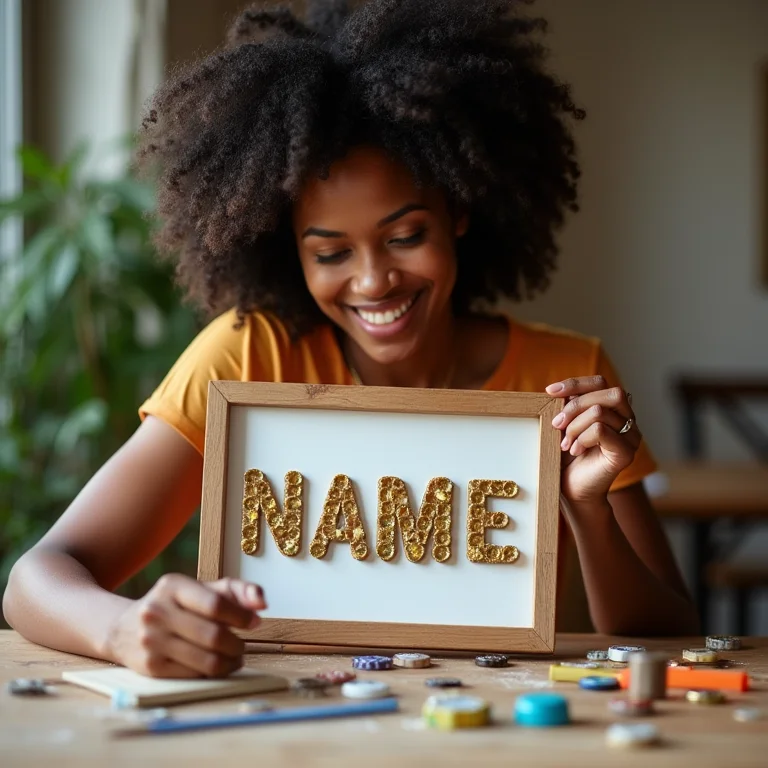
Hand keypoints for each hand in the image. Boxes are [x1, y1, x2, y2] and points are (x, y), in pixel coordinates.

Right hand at [106, 574, 266, 677]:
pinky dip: (213, 673)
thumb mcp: (201, 589)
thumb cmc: (175, 606)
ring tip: (234, 657)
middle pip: (213, 636)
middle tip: (243, 645)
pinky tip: (216, 665)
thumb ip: (236, 591)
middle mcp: (157, 611)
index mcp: (173, 586)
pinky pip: (194, 675)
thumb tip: (261, 604)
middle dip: (237, 644)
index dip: (241, 616)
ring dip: (229, 662)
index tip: (254, 623)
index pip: (216, 604)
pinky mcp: (150, 667)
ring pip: (206, 660)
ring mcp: (151, 640)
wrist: (122, 629)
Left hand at [546, 376, 641, 503]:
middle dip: (575, 406)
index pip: (600, 382)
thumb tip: (556, 391)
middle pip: (606, 393)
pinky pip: (600, 430)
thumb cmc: (568, 458)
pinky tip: (575, 451)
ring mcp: (631, 436)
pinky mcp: (626, 452)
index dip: (575, 383)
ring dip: (574, 427)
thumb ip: (568, 406)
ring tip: (565, 444)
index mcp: (614, 410)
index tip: (550, 392)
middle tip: (557, 425)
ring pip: (599, 412)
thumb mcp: (565, 425)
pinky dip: (581, 439)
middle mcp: (628, 420)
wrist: (573, 491)